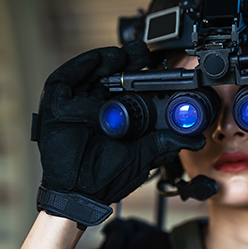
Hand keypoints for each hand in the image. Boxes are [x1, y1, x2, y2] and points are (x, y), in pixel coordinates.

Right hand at [32, 40, 204, 228]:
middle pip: (107, 76)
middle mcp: (92, 109)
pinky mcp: (54, 107)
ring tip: (122, 55)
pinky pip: (63, 79)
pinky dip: (79, 66)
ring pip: (88, 73)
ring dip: (105, 60)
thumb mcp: (141, 156)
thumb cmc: (105, 179)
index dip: (138, 76)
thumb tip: (193, 138)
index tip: (154, 66)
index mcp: (112, 118)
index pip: (125, 89)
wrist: (80, 195)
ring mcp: (73, 107)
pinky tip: (97, 61)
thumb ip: (164, 143)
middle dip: (124, 62)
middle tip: (141, 54)